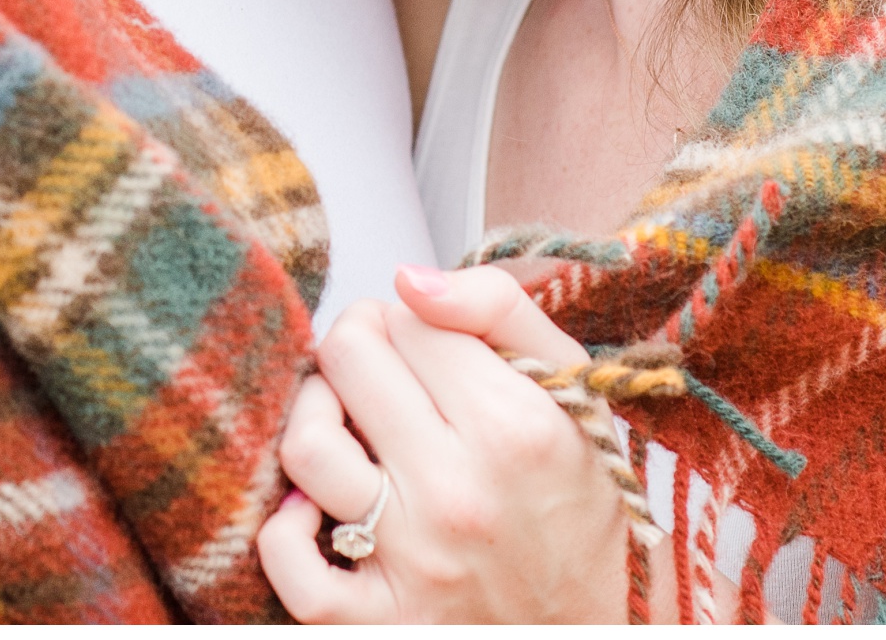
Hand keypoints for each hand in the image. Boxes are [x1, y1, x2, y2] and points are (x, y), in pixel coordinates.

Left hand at [257, 266, 630, 623]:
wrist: (602, 618)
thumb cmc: (578, 497)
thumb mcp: (573, 386)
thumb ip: (497, 308)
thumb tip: (408, 279)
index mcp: (513, 425)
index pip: (408, 318)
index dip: (411, 320)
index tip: (427, 348)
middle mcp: (459, 491)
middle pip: (348, 360)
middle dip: (358, 348)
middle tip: (380, 369)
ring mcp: (415, 561)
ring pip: (306, 445)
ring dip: (314, 416)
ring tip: (346, 425)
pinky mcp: (382, 619)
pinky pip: (289, 562)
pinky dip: (284, 527)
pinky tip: (315, 508)